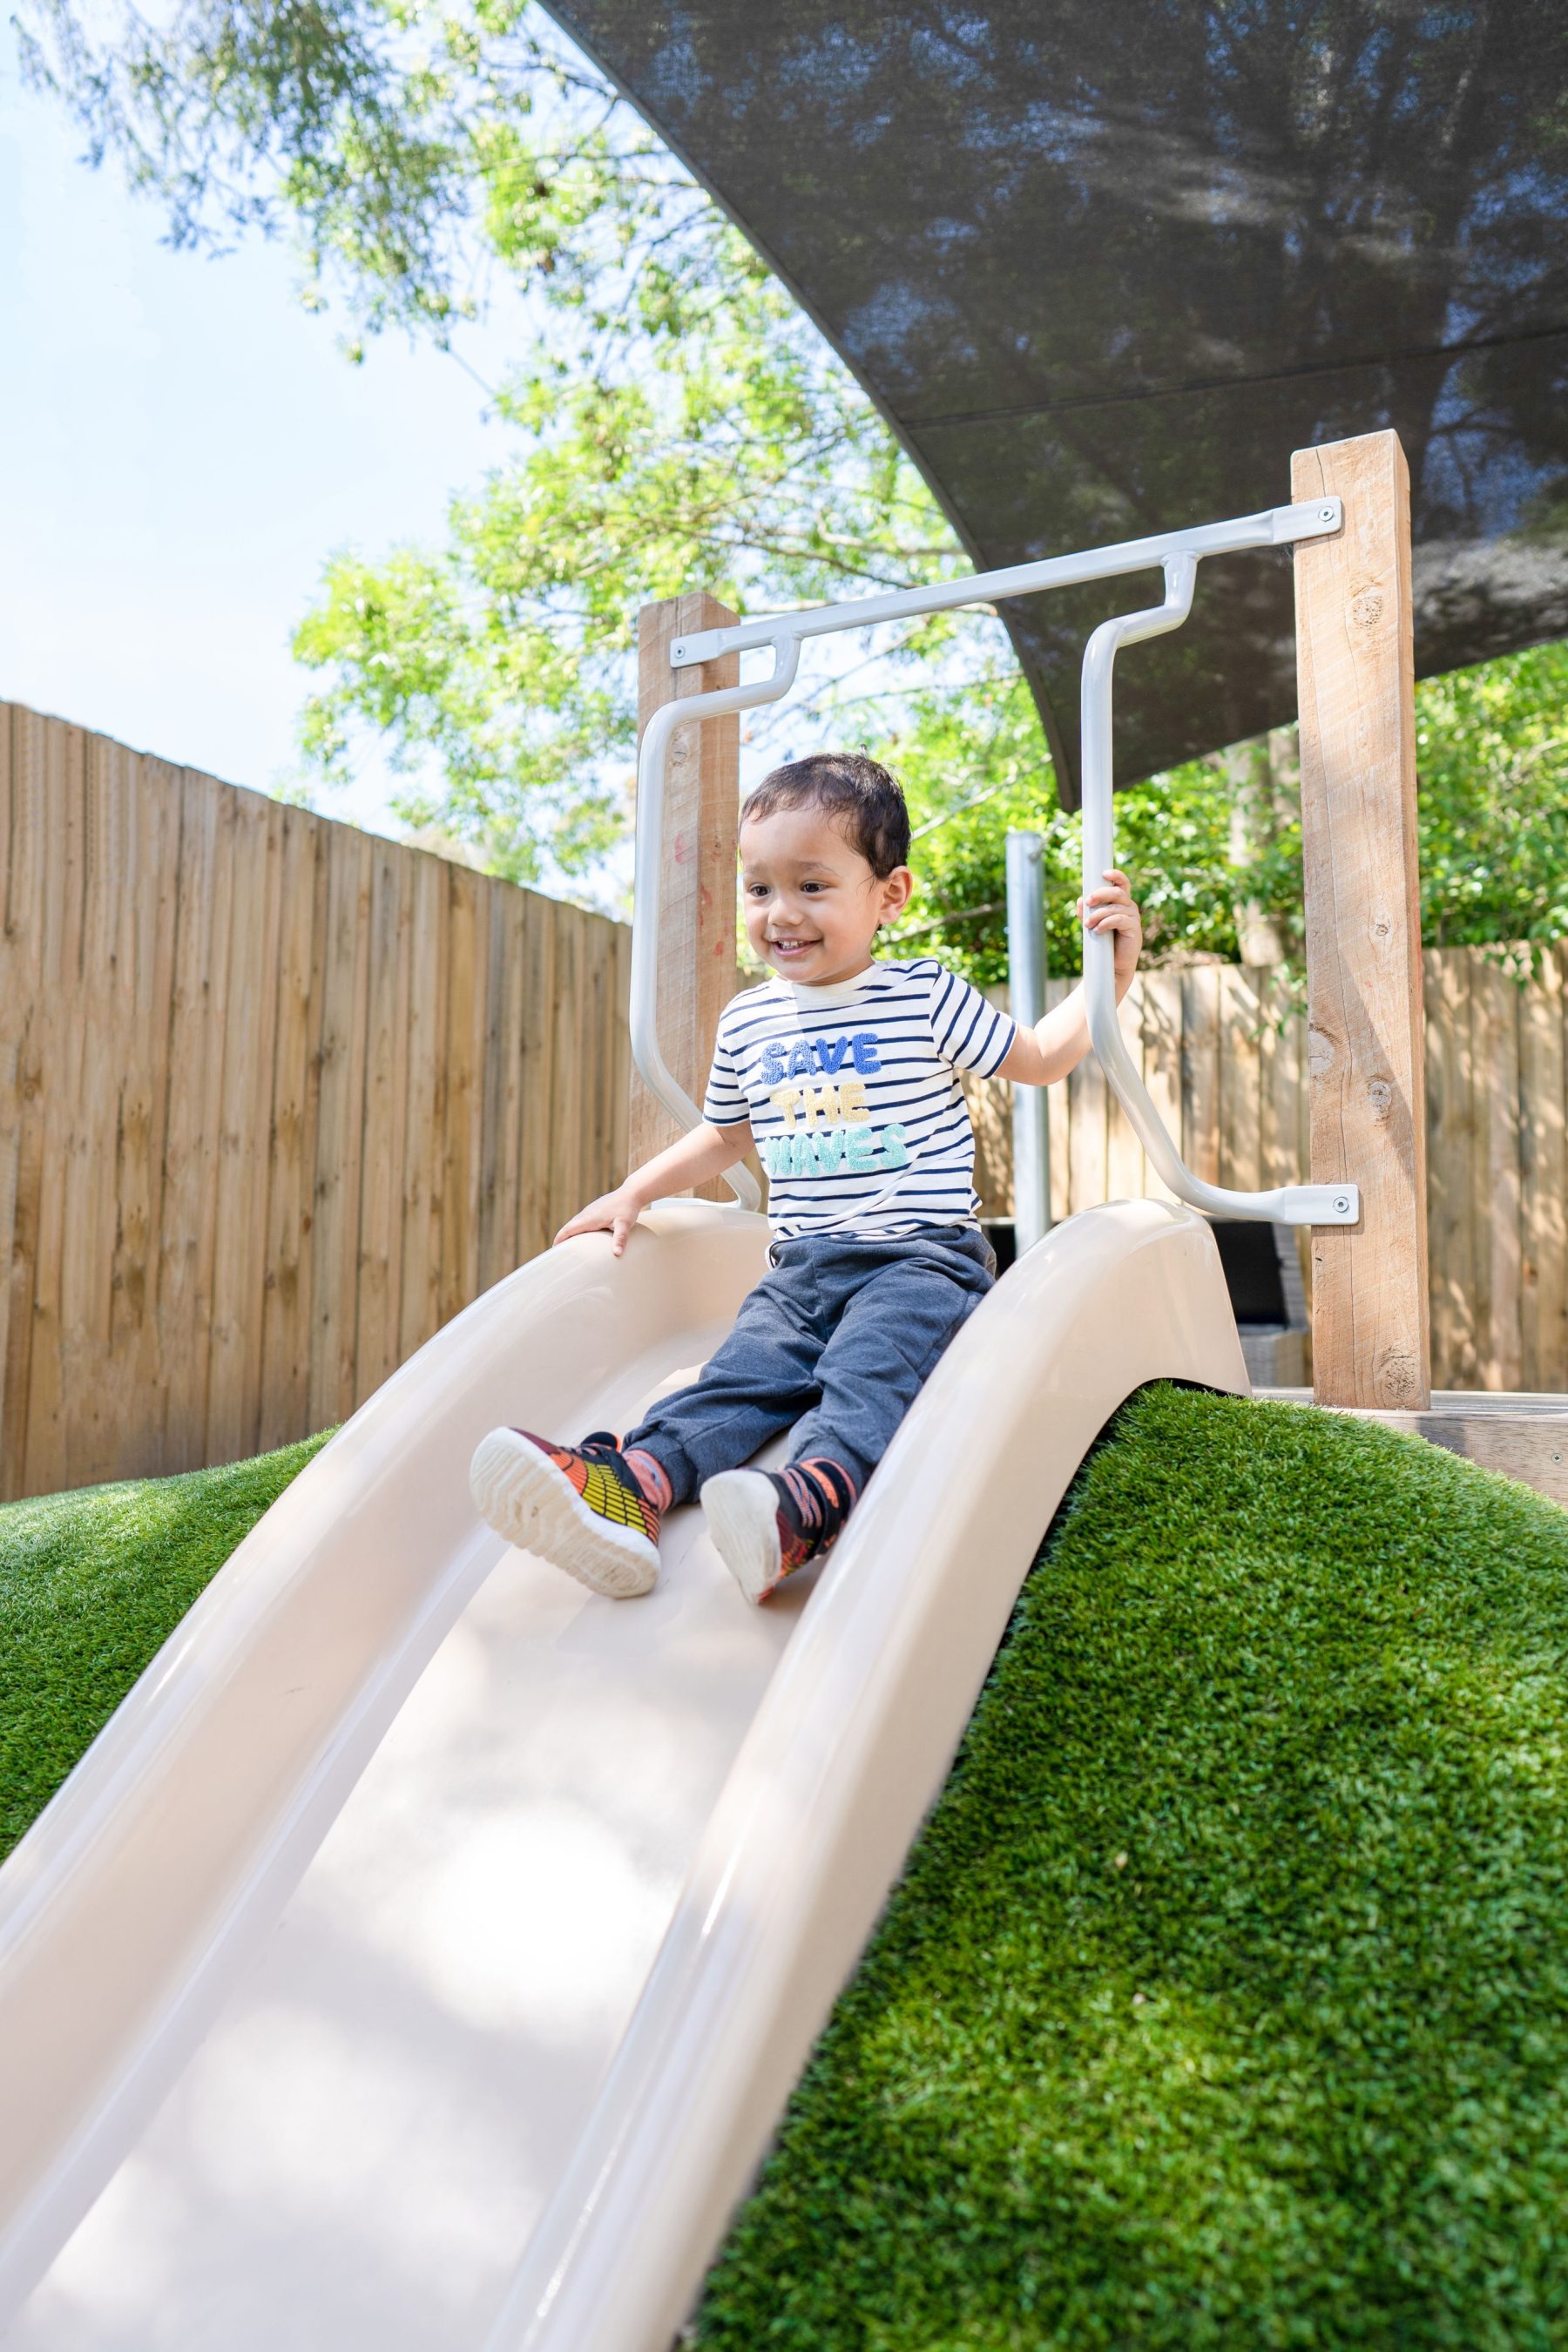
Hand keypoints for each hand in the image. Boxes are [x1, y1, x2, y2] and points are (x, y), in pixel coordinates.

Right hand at [553, 1183, 644, 1256]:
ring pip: (575, 1223)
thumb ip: (620, 1239)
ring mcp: (590, 1210)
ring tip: (567, 1247)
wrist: (632, 1192)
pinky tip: (581, 1235)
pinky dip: (577, 1229)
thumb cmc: (628, 1208)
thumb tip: (617, 1254)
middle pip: (569, 1227)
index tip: (554, 1249)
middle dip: (562, 1238)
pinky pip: (582, 1221)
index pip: (568, 1229)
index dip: (559, 1239)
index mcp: (589, 1218)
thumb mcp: (625, 1224)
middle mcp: (587, 1213)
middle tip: (558, 1253)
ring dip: (569, 1233)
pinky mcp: (595, 1209)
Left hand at [1078, 869, 1142, 990]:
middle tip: (1087, 902)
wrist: (1114, 964)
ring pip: (1115, 907)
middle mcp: (1129, 906)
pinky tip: (1097, 930)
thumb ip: (1086, 912)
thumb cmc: (1104, 942)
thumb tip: (1079, 900)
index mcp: (1121, 902)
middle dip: (1100, 894)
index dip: (1116, 875)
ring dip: (1098, 914)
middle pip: (1117, 892)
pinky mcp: (1134, 929)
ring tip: (1087, 925)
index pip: (1122, 883)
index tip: (1103, 873)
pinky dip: (1105, 923)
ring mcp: (1133, 917)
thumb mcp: (1092, 924)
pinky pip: (1118, 920)